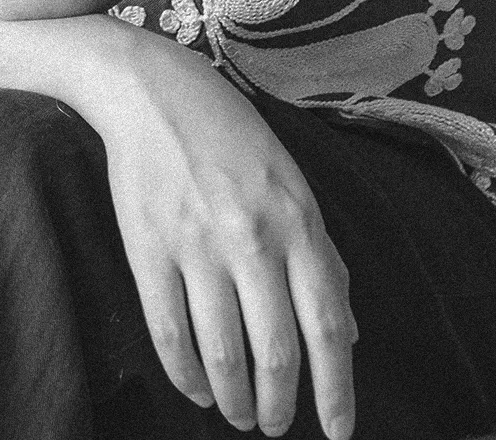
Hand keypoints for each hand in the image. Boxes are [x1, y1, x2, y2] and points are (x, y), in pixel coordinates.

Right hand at [99, 38, 357, 439]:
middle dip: (280, 406)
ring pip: (222, 354)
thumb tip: (347, 333)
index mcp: (297, 221)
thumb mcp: (293, 183)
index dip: (337, 391)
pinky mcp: (148, 248)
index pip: (326, 327)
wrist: (152, 90)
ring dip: (235, 402)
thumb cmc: (231, 134)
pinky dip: (185, 376)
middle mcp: (252, 238)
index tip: (339, 431)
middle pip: (275, 353)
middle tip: (277, 426)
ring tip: (241, 416)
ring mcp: (196, 245)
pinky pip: (169, 333)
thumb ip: (324, 255)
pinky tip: (196, 389)